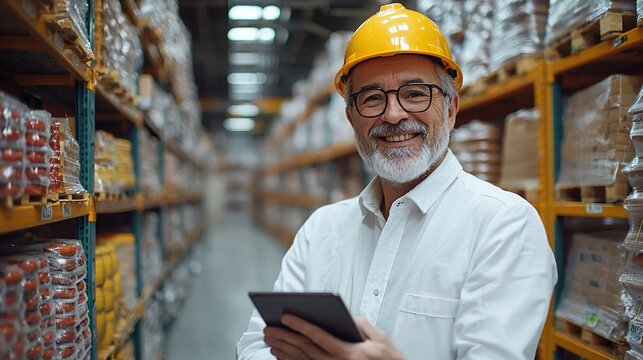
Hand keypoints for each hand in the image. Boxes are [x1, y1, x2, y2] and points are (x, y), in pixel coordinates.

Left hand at [263, 315, 403, 359]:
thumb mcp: (381, 339)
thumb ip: (361, 325)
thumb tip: (346, 317)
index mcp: (349, 354)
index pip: (319, 337)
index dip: (300, 326)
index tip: (286, 316)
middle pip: (305, 350)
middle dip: (285, 338)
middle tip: (268, 328)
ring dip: (283, 350)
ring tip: (270, 339)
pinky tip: (280, 354)